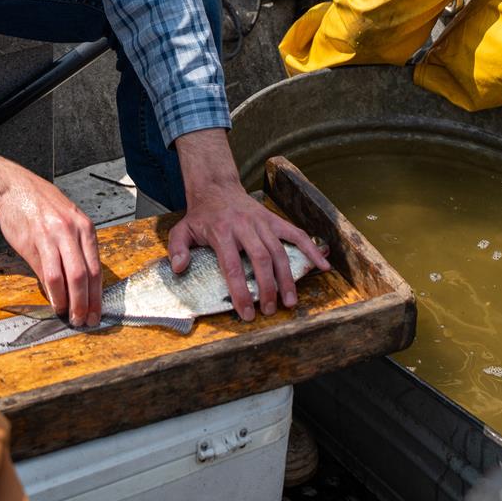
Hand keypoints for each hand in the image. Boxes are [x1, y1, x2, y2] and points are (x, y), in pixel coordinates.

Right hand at [0, 151, 101, 325]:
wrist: (13, 188)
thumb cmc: (40, 205)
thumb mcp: (66, 221)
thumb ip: (75, 248)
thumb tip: (79, 282)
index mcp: (85, 228)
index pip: (98, 268)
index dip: (98, 295)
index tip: (96, 311)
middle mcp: (73, 232)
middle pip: (86, 276)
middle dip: (86, 303)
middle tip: (84, 320)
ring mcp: (54, 237)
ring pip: (68, 277)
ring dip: (70, 302)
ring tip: (69, 316)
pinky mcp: (35, 242)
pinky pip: (47, 273)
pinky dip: (53, 292)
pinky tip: (54, 302)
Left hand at [170, 129, 328, 319]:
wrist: (217, 188)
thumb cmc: (201, 216)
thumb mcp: (181, 230)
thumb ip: (177, 249)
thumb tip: (179, 268)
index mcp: (221, 232)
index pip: (232, 266)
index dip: (241, 291)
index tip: (247, 312)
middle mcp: (245, 227)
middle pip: (261, 259)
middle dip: (268, 288)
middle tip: (271, 310)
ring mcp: (262, 222)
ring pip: (279, 251)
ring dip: (287, 277)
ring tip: (290, 301)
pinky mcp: (274, 220)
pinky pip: (296, 234)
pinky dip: (312, 249)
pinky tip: (323, 265)